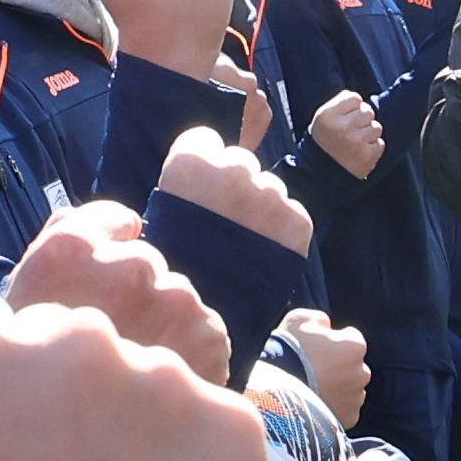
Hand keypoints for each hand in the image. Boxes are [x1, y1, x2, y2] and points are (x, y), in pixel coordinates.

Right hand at [0, 200, 228, 385]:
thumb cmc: (26, 395)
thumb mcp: (15, 314)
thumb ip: (55, 250)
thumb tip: (111, 223)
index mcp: (67, 255)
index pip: (114, 219)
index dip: (111, 246)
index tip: (106, 274)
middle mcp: (128, 269)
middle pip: (145, 265)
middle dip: (133, 298)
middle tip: (111, 345)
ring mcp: (174, 304)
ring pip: (179, 300)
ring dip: (164, 329)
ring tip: (132, 379)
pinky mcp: (209, 341)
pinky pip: (207, 336)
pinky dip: (192, 359)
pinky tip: (160, 396)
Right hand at [155, 124, 315, 266]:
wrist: (214, 320)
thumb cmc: (176, 276)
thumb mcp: (163, 222)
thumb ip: (184, 190)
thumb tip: (196, 181)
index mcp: (191, 166)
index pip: (205, 141)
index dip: (204, 164)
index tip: (203, 186)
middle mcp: (233, 171)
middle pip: (240, 163)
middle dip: (236, 185)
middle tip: (228, 221)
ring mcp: (269, 195)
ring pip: (270, 188)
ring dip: (262, 207)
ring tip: (247, 243)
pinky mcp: (298, 220)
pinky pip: (293, 213)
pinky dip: (284, 230)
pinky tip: (265, 254)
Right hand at [278, 308, 371, 428]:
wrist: (276, 395)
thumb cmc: (286, 352)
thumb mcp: (297, 320)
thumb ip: (317, 318)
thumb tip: (325, 325)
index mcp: (354, 346)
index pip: (350, 337)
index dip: (332, 341)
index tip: (315, 348)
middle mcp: (362, 372)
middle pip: (352, 365)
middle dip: (338, 366)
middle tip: (312, 370)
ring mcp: (356, 398)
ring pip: (350, 388)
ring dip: (337, 387)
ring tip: (311, 389)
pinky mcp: (348, 419)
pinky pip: (344, 409)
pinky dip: (334, 407)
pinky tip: (314, 404)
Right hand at [306, 88, 387, 177]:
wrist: (321, 175)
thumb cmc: (324, 143)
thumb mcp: (322, 119)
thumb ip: (339, 104)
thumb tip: (359, 99)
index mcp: (328, 115)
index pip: (354, 98)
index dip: (353, 108)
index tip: (347, 118)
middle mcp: (342, 127)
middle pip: (368, 111)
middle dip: (362, 121)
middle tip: (352, 132)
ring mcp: (356, 142)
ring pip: (376, 127)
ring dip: (369, 135)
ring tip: (356, 143)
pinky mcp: (367, 156)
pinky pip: (379, 144)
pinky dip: (372, 149)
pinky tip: (360, 153)